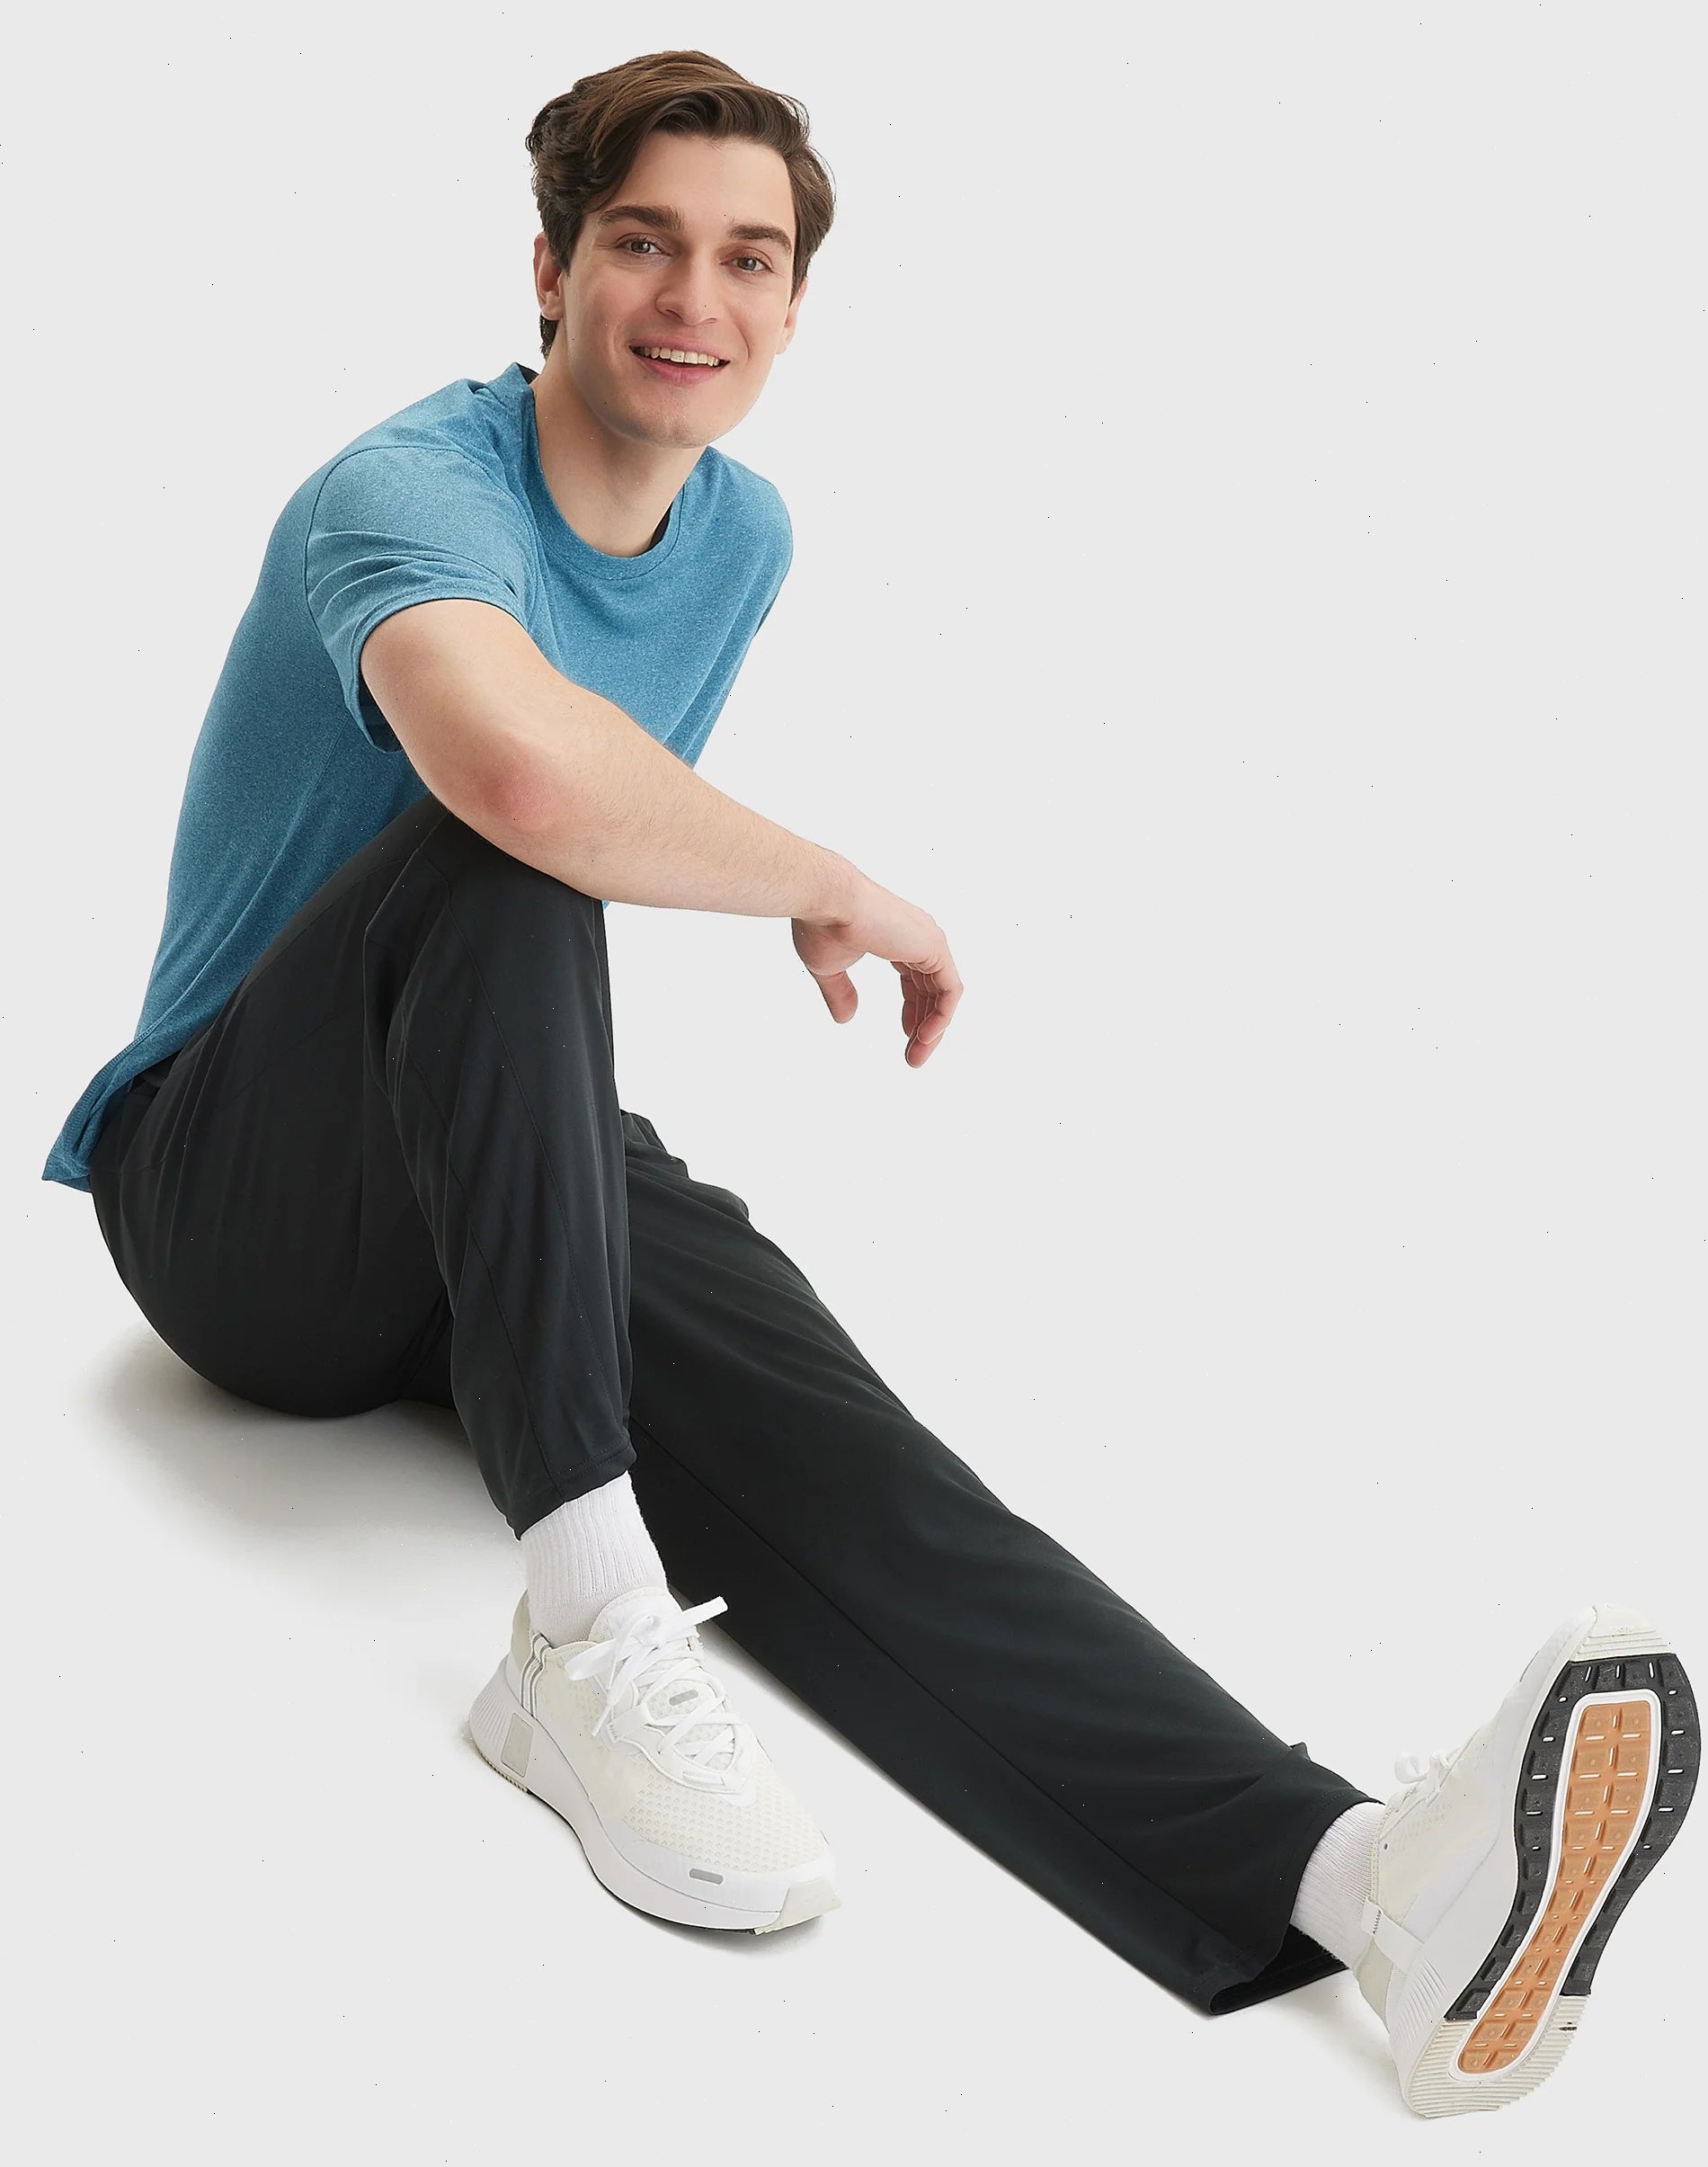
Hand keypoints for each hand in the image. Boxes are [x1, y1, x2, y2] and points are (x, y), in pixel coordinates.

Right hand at [792, 873, 963, 1065]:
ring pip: (944, 993)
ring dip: (933, 1029)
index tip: (905, 1034)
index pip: (916, 977)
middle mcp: (917, 937)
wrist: (826, 900)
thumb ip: (841, 992)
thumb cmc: (822, 923)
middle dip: (924, 1025)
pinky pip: (950, 991)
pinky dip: (942, 1016)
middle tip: (913, 1056)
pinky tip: (925, 1038)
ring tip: (916, 1057)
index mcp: (896, 936)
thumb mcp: (829, 968)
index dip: (913, 1008)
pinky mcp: (934, 948)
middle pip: (932, 988)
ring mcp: (928, 941)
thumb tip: (846, 1019)